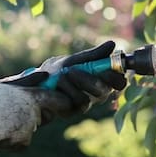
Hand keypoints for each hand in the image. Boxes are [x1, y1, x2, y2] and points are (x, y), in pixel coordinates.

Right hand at [0, 84, 78, 153]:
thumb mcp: (7, 86)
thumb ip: (28, 81)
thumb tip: (45, 75)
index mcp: (31, 95)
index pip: (57, 99)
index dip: (61, 102)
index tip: (62, 103)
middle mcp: (33, 111)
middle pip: (47, 116)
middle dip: (39, 116)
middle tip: (18, 113)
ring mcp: (29, 127)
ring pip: (31, 129)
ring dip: (21, 128)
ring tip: (2, 121)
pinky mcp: (22, 141)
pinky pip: (22, 143)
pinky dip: (13, 141)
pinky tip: (0, 134)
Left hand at [8, 40, 127, 113]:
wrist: (37, 81)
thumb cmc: (57, 69)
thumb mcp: (75, 59)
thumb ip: (93, 55)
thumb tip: (112, 44)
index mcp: (101, 79)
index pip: (119, 81)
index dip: (116, 76)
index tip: (105, 68)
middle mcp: (97, 93)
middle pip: (106, 90)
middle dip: (90, 79)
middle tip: (72, 70)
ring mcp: (86, 103)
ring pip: (90, 98)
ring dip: (74, 84)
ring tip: (62, 75)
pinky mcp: (73, 111)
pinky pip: (76, 103)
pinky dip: (65, 91)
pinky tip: (57, 86)